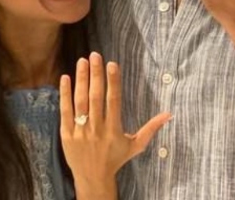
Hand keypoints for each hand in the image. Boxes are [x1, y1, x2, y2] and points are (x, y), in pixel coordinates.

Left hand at [60, 53, 170, 199]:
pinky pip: (65, 111)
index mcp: (113, 130)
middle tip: (95, 55)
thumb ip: (151, 128)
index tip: (112, 63)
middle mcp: (97, 129)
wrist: (93, 179)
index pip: (113, 101)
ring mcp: (80, 131)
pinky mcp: (66, 134)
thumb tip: (169, 114)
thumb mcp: (136, 146)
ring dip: (81, 79)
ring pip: (80, 101)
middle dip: (96, 75)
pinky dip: (64, 94)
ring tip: (82, 61)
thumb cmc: (116, 159)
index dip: (113, 81)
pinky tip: (65, 77)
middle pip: (95, 97)